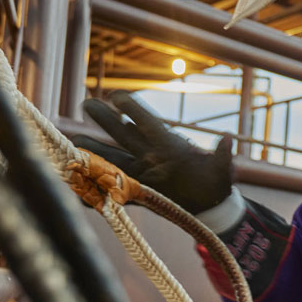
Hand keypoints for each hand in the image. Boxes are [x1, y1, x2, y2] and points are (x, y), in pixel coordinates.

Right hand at [73, 92, 233, 213]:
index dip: (133, 108)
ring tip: (72, 142)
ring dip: (93, 150)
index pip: (148, 121)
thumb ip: (222, 156)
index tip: (117, 96)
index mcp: (169, 144)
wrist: (210, 205)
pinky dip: (96, 189)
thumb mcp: (222, 171)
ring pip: (112, 158)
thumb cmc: (217, 184)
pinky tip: (79, 187)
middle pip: (123, 133)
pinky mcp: (138, 191)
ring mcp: (142, 172)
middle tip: (85, 103)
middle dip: (104, 118)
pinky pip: (114, 188)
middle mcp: (151, 154)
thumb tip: (228, 138)